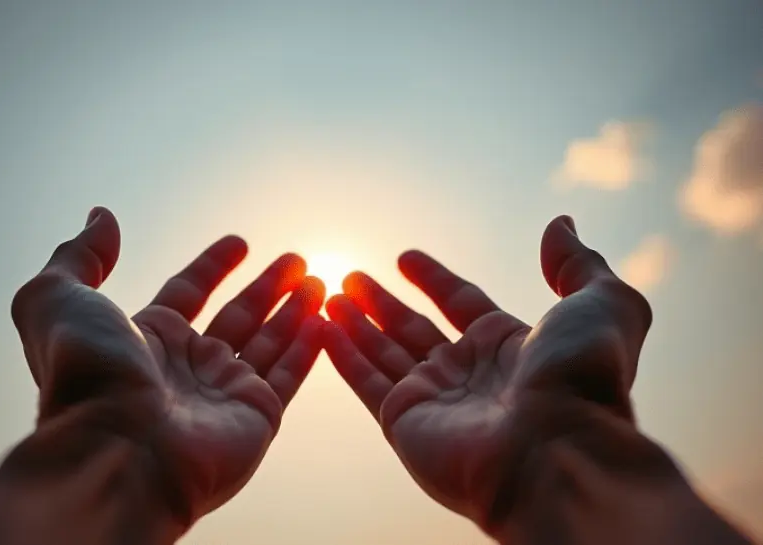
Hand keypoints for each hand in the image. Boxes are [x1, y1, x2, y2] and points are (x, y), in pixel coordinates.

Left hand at [10, 207, 324, 527]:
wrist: (118, 451)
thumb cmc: (86, 377)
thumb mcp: (57, 300)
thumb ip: (79, 255)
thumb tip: (101, 216)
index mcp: (147, 339)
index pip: (188, 292)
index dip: (212, 265)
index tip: (239, 242)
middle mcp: (187, 366)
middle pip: (237, 315)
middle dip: (267, 287)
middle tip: (297, 260)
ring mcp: (224, 393)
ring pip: (269, 341)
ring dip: (295, 311)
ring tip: (320, 281)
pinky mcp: (257, 416)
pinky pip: (289, 375)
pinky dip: (309, 348)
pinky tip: (324, 320)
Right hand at [322, 216, 651, 533]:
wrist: (557, 450)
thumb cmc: (582, 378)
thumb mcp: (601, 304)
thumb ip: (577, 264)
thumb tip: (560, 223)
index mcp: (508, 345)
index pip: (461, 302)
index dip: (434, 278)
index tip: (405, 257)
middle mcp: (468, 372)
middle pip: (413, 328)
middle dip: (381, 302)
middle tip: (349, 276)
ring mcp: (434, 399)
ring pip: (383, 352)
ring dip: (354, 324)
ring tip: (325, 295)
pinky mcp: (403, 422)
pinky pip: (365, 381)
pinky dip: (341, 355)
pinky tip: (321, 327)